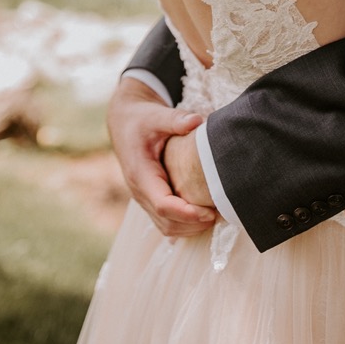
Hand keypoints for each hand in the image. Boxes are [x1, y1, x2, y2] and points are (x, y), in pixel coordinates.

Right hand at [106, 77, 216, 235]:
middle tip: (220, 214)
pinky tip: (203, 217)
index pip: (163, 204)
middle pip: (166, 222)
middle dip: (193, 224)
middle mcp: (140, 191)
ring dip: (190, 227)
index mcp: (141, 174)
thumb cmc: (141, 119)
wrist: (124, 122)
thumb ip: (175, 120)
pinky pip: (165, 220)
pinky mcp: (151, 198)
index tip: (209, 212)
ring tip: (215, 216)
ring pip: (166, 226)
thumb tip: (197, 120)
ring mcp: (144, 197)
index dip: (186, 213)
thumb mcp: (156, 116)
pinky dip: (184, 224)